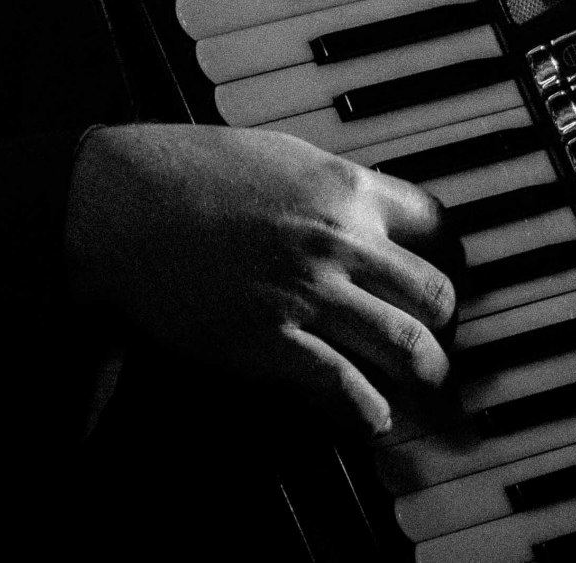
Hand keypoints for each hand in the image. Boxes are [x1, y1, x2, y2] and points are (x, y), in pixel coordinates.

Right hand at [65, 124, 457, 438]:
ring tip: (424, 384)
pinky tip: (374, 418)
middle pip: (435, 292)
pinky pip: (344, 384)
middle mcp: (340, 240)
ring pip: (405, 342)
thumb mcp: (281, 157)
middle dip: (446, 324)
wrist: (123, 202)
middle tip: (442, 340)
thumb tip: (364, 206)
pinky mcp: (271, 340)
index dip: (452, 257)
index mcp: (347, 188)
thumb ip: (332, 186)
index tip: (449, 275)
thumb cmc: (191, 171)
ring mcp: (309, 293)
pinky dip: (368, 409)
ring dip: (424, 371)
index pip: (438, 225)